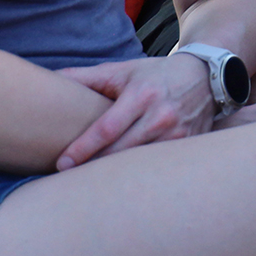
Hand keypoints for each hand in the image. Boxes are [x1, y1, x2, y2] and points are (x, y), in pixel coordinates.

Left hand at [53, 52, 212, 169]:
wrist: (205, 76)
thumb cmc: (155, 75)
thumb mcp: (122, 71)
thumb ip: (86, 77)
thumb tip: (49, 78)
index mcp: (141, 95)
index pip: (107, 128)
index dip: (83, 148)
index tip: (62, 164)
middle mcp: (161, 116)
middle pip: (120, 151)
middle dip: (93, 166)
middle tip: (68, 178)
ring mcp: (177, 134)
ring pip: (139, 163)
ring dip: (115, 175)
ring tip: (90, 184)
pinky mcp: (186, 145)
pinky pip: (157, 166)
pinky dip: (138, 174)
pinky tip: (122, 183)